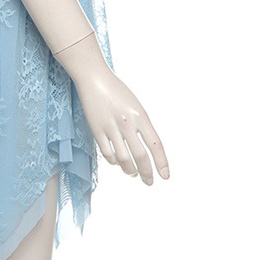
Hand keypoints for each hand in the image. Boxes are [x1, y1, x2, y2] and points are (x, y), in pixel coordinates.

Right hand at [73, 64, 169, 183]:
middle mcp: (127, 122)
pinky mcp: (96, 129)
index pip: (155, 144)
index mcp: (140, 114)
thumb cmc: (117, 91)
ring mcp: (111, 126)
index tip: (165, 176)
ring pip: (124, 159)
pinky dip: (114, 162)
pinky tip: (118, 162)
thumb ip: (142, 126)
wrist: (94, 78)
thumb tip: (147, 150)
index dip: (162, 163)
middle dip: (147, 173)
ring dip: (130, 170)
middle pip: (141, 156)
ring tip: (133, 173)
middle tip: (149, 182)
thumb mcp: (135, 105)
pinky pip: (108, 153)